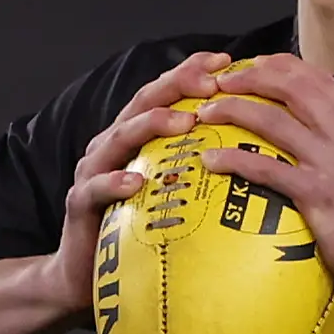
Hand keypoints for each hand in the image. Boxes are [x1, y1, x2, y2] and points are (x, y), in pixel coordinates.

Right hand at [46, 49, 230, 316]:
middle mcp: (113, 144)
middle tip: (212, 81)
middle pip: (144, 102)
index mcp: (137, 136)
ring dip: (152, 125)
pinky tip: (136, 182)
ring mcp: (94, 170)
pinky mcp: (80, 202)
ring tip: (184, 122)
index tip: (227, 61)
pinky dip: (115, 181)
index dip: (192, 71)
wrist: (84, 272)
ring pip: (121, 136)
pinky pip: (97, 188)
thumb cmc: (137, 230)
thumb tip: (253, 156)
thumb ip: (198, 167)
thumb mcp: (172, 194)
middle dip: (177, 85)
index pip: (166, 93)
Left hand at [196, 53, 333, 305]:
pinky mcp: (316, 193)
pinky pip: (265, 168)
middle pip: (292, 87)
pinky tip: (212, 160)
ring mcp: (331, 162)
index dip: (281, 66)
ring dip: (233, 110)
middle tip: (222, 82)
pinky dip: (233, 160)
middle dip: (251, 76)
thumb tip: (317, 142)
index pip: (318, 79)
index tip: (253, 65)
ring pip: (273, 120)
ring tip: (206, 113)